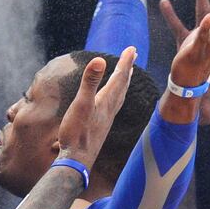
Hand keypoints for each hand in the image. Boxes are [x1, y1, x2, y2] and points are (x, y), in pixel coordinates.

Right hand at [56, 46, 138, 169]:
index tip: (131, 48)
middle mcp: (110, 109)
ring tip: (126, 74)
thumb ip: (89, 82)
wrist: (77, 161)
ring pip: (119, 96)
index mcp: (106, 101)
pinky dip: (116, 96)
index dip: (125, 62)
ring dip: (123, 82)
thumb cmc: (76, 133)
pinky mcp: (102, 126)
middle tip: (133, 55)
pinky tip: (111, 101)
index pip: (118, 77)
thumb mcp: (81, 104)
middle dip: (127, 68)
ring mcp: (106, 118)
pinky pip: (113, 105)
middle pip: (122, 85)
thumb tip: (99, 60)